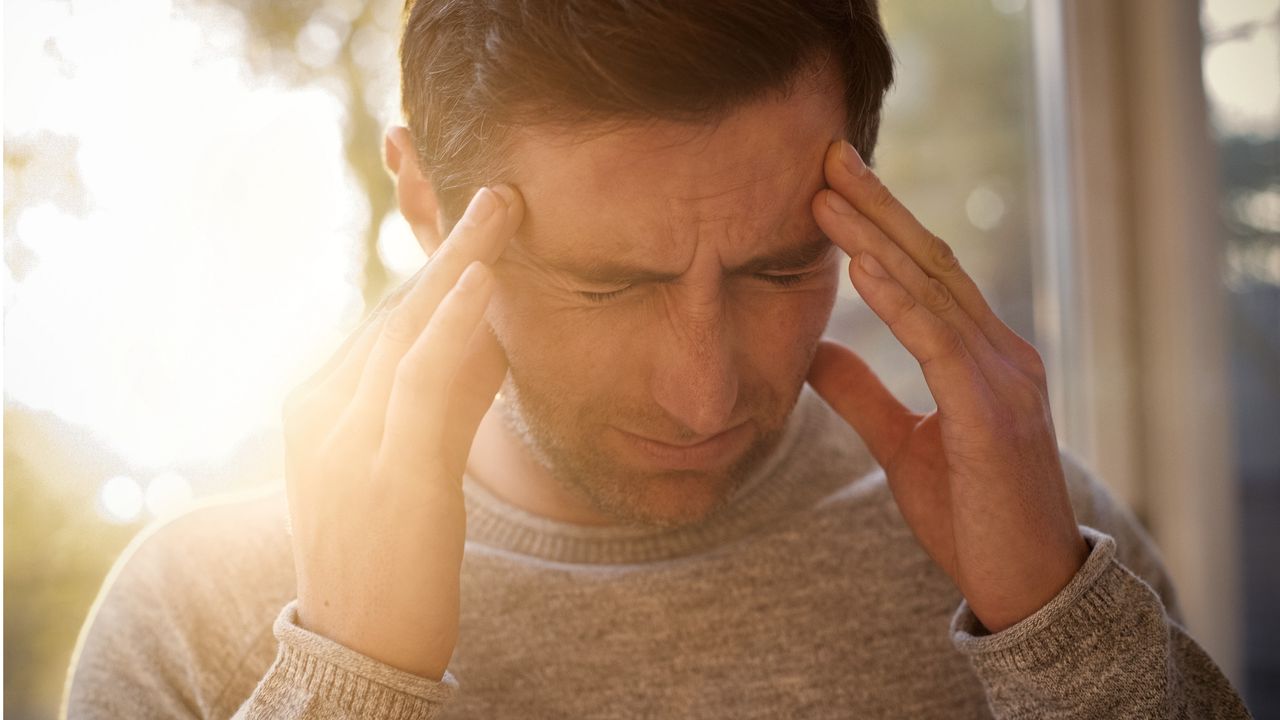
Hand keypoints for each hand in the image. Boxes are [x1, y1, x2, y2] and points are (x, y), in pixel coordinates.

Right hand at [281, 186, 521, 678]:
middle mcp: (321, 413)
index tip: (482, 226)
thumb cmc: (391, 557)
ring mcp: (347, 442)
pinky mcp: (387, 473)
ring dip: (459, 263)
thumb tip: (491, 331)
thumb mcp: (408, 460)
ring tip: (501, 209)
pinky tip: (484, 278)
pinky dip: (452, 324)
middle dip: (451, 251)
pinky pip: (421, 381)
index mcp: (317, 407)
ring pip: (407, 331)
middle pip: (396, 314)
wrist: (360, 650)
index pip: (386, 323)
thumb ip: (441, 397)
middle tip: (499, 196)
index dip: (437, 270)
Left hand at [808, 141, 1087, 632]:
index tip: (832, 184)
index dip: (881, 223)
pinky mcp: (994, 415)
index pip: (928, 273)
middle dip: (878, 206)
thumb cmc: (972, 515)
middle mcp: (1002, 354)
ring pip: (935, 290)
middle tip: (828, 155)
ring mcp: (1005, 379)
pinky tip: (862, 265)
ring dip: (877, 238)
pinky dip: (901, 301)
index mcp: (983, 357)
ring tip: (827, 196)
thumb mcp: (902, 445)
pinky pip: (941, 343)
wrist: (1023, 585)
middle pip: (932, 262)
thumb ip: (864, 393)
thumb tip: (816, 349)